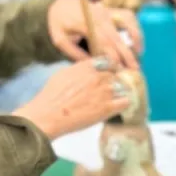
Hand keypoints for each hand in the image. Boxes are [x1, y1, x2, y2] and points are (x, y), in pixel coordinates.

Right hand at [12, 57, 130, 139]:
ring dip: (120, 92)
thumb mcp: (63, 74)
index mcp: (87, 67)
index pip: (108, 61)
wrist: (48, 115)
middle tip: (110, 90)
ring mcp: (105, 91)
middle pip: (117, 74)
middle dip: (115, 81)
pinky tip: (118, 107)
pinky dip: (124, 104)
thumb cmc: (51, 97)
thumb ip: (79, 69)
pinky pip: (126, 101)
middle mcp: (98, 76)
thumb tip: (88, 68)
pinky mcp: (108, 107)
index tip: (110, 73)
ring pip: (123, 86)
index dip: (111, 68)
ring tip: (114, 99)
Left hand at [47, 0, 138, 70]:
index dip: (113, 57)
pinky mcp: (112, 10)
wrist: (60, 6)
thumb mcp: (61, 40)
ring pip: (128, 23)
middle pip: (118, 37)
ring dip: (135, 40)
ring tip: (138, 57)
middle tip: (134, 70)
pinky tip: (137, 45)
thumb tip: (95, 67)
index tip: (118, 70)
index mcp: (85, 23)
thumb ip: (76, 54)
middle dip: (127, 55)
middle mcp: (99, 15)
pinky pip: (129, 17)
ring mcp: (107, 11)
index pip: (104, 42)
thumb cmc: (60, 25)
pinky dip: (135, 30)